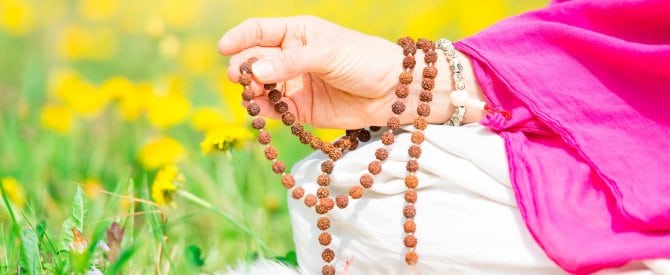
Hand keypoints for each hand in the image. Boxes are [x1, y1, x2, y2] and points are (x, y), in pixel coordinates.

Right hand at [219, 16, 482, 128]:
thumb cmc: (366, 59)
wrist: (396, 91)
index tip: (224, 49)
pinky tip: (261, 110)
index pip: (258, 30)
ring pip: (261, 88)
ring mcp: (295, 84)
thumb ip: (290, 62)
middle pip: (254, 61)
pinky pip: (275, 111)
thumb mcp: (328, 53)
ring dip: (252, 91)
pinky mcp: (302, 110)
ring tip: (253, 94)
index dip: (239, 38)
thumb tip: (254, 71)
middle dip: (244, 68)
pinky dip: (265, 112)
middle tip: (244, 78)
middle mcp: (291, 58)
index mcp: (298, 33)